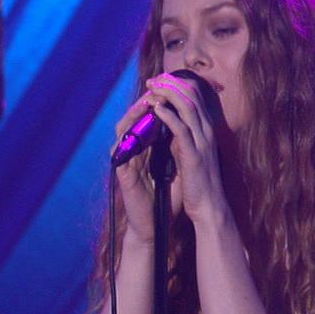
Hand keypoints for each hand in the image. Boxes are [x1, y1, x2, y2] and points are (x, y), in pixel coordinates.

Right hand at [112, 89, 183, 243]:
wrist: (156, 225)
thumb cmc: (168, 197)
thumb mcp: (179, 166)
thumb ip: (181, 146)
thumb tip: (194, 125)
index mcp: (147, 148)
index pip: (148, 117)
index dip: (158, 101)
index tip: (172, 88)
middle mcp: (133, 150)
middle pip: (133, 118)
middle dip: (145, 101)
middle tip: (158, 87)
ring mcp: (125, 161)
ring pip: (123, 129)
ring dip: (135, 114)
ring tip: (148, 102)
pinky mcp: (121, 173)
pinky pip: (121, 150)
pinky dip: (129, 138)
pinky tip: (140, 129)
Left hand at [146, 72, 226, 224]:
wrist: (209, 207)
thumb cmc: (199, 182)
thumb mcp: (193, 153)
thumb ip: (185, 137)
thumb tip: (171, 123)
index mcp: (206, 130)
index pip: (195, 96)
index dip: (177, 84)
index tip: (160, 80)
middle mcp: (207, 132)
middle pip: (192, 95)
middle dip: (171, 83)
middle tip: (153, 79)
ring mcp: (202, 142)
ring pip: (188, 107)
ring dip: (169, 94)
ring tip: (152, 88)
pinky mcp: (194, 155)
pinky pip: (181, 129)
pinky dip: (169, 116)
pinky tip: (157, 108)